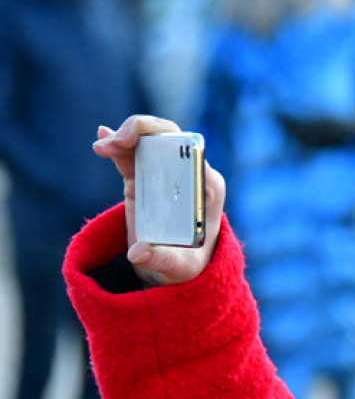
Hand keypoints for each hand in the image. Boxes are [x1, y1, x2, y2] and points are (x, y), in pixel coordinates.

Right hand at [92, 115, 225, 285]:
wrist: (174, 263)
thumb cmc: (186, 264)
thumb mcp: (179, 268)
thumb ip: (162, 260)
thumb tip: (138, 254)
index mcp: (208, 189)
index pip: (197, 159)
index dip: (175, 148)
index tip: (152, 152)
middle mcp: (189, 174)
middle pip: (172, 138)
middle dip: (147, 131)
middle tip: (120, 141)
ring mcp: (166, 171)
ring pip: (150, 139)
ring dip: (127, 135)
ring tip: (103, 146)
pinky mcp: (146, 175)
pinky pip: (133, 152)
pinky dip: (118, 143)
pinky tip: (103, 135)